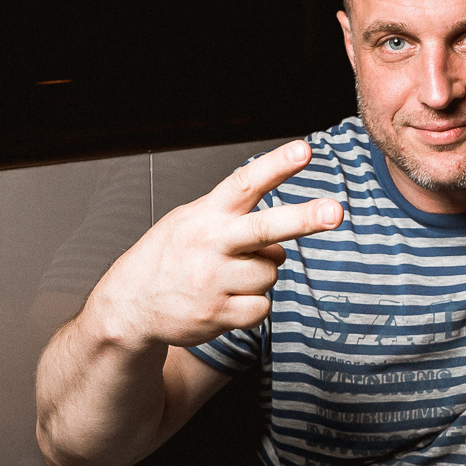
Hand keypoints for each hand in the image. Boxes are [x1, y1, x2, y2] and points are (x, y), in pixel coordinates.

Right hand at [88, 140, 341, 348]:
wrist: (130, 306)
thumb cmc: (169, 257)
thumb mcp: (191, 220)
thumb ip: (236, 218)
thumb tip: (284, 235)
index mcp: (206, 215)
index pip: (245, 183)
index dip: (276, 166)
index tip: (304, 151)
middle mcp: (210, 245)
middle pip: (265, 228)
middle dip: (303, 219)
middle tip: (335, 212)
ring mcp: (213, 281)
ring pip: (271, 273)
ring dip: (261, 275)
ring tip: (228, 276)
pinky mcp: (217, 314)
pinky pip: (262, 307)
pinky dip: (253, 305)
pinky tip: (227, 299)